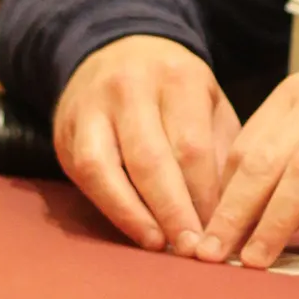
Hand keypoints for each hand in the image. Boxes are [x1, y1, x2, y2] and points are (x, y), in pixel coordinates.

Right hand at [53, 36, 241, 253]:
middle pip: (151, 159)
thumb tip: (231, 212)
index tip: (221, 231)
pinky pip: (87, 176)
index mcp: (177, 76)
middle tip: (194, 248)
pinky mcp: (67, 130)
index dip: (206, 195)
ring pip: (109, 168)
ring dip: (137, 214)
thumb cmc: (175, 90)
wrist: (117, 50)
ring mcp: (92, 107)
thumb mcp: (209, 103)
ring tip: (162, 245)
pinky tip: (139, 231)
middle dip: (174, 210)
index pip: (191, 146)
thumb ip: (221, 149)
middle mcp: (130, 87)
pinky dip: (114, 208)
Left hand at [197, 51, 298, 275]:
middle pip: (265, 161)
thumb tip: (244, 206)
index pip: (244, 147)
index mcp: (297, 93)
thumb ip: (290, 148)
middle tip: (211, 254)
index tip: (202, 233)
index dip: (219, 194)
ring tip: (256, 262)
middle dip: (233, 212)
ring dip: (276, 223)